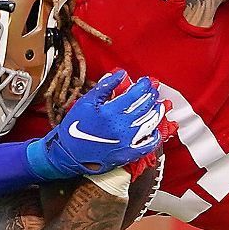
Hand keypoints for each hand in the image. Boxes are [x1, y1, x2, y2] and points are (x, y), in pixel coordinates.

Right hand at [29, 71, 173, 177]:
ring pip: (150, 124)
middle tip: (153, 91)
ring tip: (159, 106)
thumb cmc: (75, 127)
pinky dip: (155, 137)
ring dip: (157, 113)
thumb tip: (120, 75)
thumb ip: (104, 87)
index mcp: (111, 111)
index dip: (143, 86)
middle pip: (144, 107)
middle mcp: (121, 126)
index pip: (134, 94)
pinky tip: (156, 131)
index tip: (146, 82)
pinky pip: (148, 145)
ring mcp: (127, 140)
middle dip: (151, 96)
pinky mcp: (128, 154)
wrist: (68, 153)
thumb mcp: (86, 102)